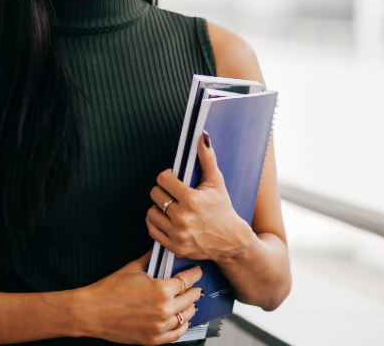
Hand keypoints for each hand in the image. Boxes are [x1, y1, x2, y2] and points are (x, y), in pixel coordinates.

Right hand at [75, 253, 202, 344]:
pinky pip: (176, 334)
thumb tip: (159, 252)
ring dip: (190, 308)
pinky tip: (182, 320)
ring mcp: (160, 326)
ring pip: (186, 317)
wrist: (93, 311)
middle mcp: (164, 309)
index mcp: (161, 289)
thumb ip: (150, 259)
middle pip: (190, 299)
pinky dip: (181, 326)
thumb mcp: (132, 269)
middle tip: (196, 286)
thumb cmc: (109, 290)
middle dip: (194, 290)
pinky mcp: (154, 339)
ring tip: (190, 303)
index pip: (186, 280)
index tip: (197, 271)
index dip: (194, 274)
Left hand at [146, 132, 252, 262]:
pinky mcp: (174, 247)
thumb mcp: (217, 182)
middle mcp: (183, 218)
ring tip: (171, 206)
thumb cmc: (223, 208)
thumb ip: (207, 158)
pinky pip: (152, 229)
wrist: (232, 242)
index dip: (168, 176)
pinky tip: (167, 218)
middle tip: (173, 193)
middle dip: (163, 191)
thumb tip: (202, 136)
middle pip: (155, 194)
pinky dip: (156, 222)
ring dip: (158, 207)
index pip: (163, 179)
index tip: (174, 180)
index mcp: (192, 200)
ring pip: (151, 211)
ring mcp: (178, 234)